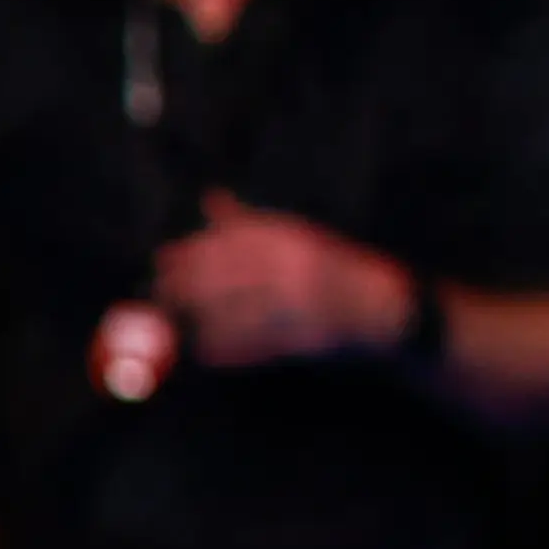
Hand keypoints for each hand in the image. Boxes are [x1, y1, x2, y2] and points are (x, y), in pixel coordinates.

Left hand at [153, 193, 413, 368]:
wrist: (390, 308)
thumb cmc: (336, 270)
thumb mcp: (299, 238)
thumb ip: (251, 223)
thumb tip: (211, 197)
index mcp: (295, 239)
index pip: (232, 241)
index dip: (193, 251)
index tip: (163, 259)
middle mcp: (298, 267)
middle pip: (228, 274)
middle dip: (187, 284)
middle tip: (158, 293)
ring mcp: (305, 303)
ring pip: (239, 311)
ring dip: (203, 319)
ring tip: (177, 323)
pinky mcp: (310, 337)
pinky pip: (259, 344)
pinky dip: (230, 348)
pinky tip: (206, 350)